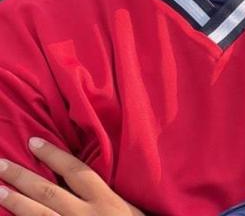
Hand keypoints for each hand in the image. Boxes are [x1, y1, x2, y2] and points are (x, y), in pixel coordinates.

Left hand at [0, 137, 144, 215]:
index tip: (33, 141)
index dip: (53, 155)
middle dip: (22, 177)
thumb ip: (109, 193)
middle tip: (0, 164)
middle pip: (48, 192)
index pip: (75, 171)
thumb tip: (83, 175)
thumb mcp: (128, 207)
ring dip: (15, 203)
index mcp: (105, 200)